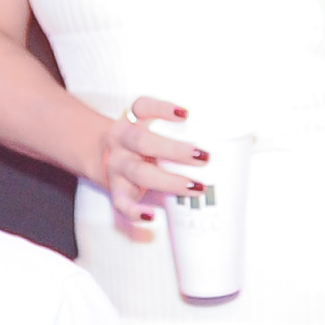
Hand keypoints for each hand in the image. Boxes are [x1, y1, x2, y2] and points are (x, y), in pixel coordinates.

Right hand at [88, 97, 203, 239]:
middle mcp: (121, 142)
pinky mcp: (114, 190)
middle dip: (174, 150)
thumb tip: (226, 143)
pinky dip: (135, 212)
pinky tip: (150, 217)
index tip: (186, 114)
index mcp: (130, 121)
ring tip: (196, 187)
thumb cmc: (138, 144)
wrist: (99, 156)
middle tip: (204, 157)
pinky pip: (121, 203)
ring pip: (139, 172)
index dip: (162, 109)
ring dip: (169, 181)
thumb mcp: (147, 128)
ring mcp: (116, 166)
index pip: (142, 107)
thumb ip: (174, 133)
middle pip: (143, 141)